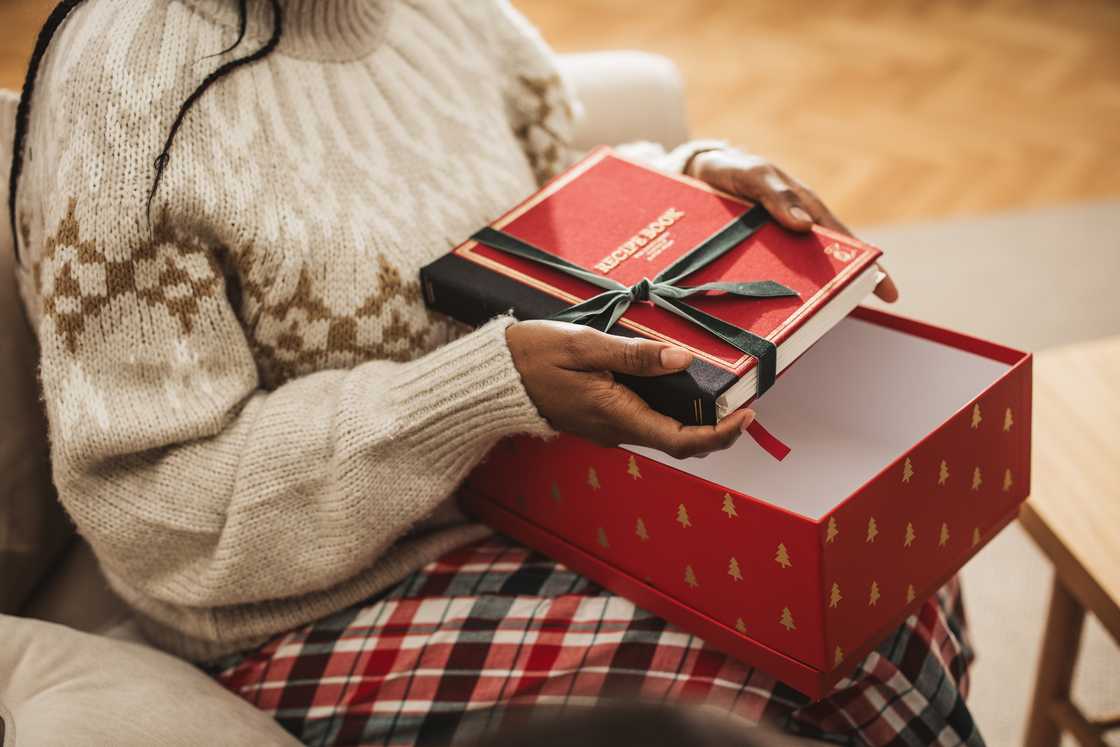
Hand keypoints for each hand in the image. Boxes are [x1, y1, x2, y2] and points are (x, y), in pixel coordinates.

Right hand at [506, 320, 754, 457]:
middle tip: (743, 396)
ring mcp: (608, 429)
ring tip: (717, 384)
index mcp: (617, 416)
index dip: (721, 435)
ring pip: (663, 430)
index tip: (749, 415)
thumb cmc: (536, 355)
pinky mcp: (601, 419)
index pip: (682, 442)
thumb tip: (683, 360)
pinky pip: (645, 419)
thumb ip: (635, 355)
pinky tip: (677, 379)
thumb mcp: (586, 345)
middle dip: (716, 425)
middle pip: (679, 440)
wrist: (497, 377)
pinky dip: (670, 406)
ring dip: (694, 415)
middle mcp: (617, 432)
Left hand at [687, 148, 898, 301]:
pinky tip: (761, 319)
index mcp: (806, 211)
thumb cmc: (734, 168)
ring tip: (799, 328)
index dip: (868, 268)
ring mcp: (771, 248)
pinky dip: (763, 297)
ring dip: (796, 300)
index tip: (888, 293)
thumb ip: (777, 195)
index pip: (844, 243)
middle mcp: (793, 233)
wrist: (694, 172)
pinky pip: (759, 280)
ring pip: (791, 279)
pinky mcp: (747, 258)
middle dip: (833, 294)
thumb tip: (805, 226)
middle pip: (820, 268)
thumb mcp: (754, 174)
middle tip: (836, 320)